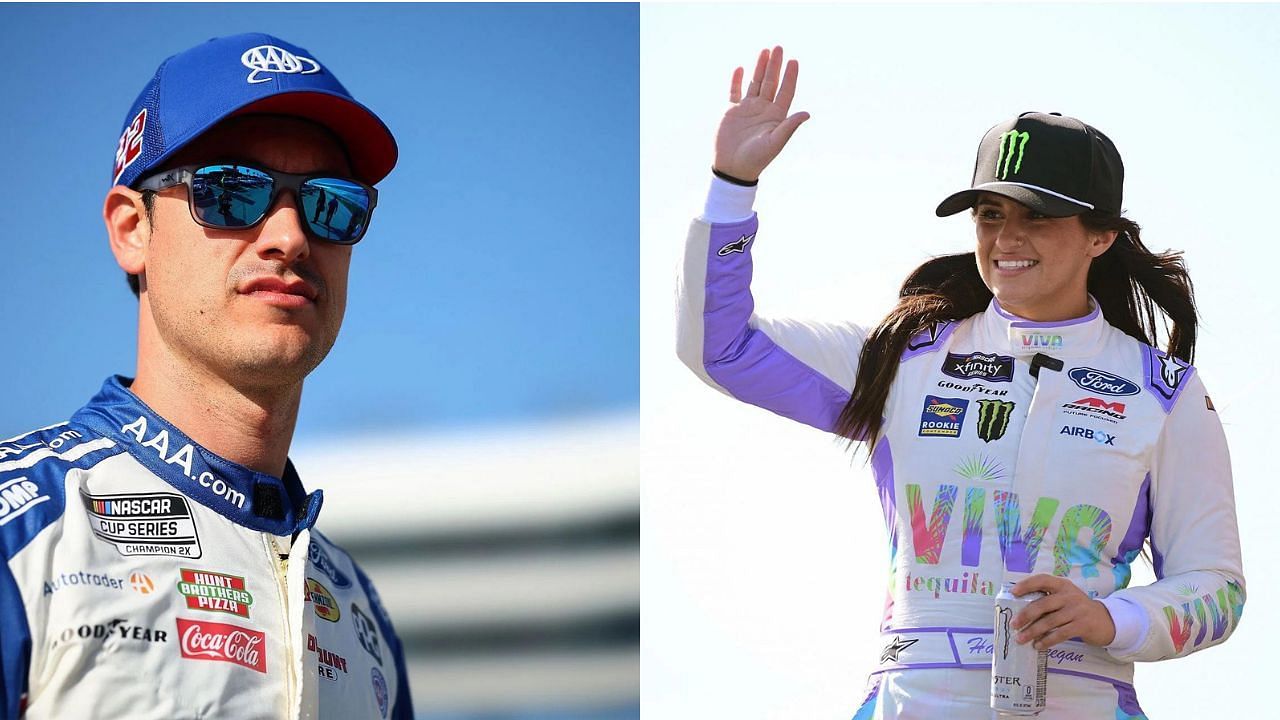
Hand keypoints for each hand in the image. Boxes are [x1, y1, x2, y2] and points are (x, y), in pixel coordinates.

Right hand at [713, 46, 810, 181]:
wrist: (733, 169)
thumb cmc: (756, 159)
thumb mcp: (775, 143)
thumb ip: (789, 126)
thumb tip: (807, 113)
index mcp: (776, 116)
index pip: (785, 92)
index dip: (790, 77)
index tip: (794, 61)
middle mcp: (763, 110)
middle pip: (771, 82)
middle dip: (775, 65)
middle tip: (779, 48)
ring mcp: (747, 109)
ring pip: (755, 83)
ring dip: (759, 68)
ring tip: (765, 51)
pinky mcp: (732, 112)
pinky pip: (734, 92)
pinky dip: (737, 81)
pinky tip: (740, 69)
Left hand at [1011, 574, 1116, 649]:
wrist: (1106, 621)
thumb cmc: (1077, 609)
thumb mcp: (1065, 598)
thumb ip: (1048, 599)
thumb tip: (1019, 610)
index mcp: (1062, 585)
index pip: (1042, 580)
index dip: (1027, 584)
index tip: (1013, 592)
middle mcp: (1069, 596)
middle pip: (1043, 604)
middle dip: (1025, 615)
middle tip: (1013, 624)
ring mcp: (1077, 610)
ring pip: (1049, 622)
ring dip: (1033, 631)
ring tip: (1021, 639)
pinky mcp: (1082, 625)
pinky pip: (1060, 634)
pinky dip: (1047, 640)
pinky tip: (1038, 645)